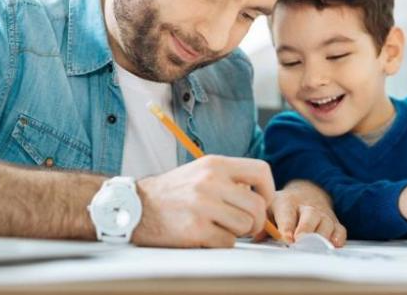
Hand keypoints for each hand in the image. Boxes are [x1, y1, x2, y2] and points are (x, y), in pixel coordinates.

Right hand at [131, 155, 273, 247]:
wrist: (137, 206)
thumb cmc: (174, 191)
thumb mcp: (201, 171)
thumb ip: (230, 179)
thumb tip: (261, 197)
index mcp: (215, 164)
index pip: (261, 171)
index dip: (269, 189)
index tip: (263, 201)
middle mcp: (211, 181)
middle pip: (257, 205)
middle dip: (256, 221)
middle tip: (246, 226)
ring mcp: (203, 205)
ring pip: (245, 225)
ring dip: (237, 232)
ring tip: (219, 226)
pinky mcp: (195, 229)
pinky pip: (227, 242)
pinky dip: (221, 243)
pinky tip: (206, 235)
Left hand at [257, 180, 345, 246]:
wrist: (306, 193)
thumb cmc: (284, 206)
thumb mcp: (270, 209)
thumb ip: (263, 224)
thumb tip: (255, 238)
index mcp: (287, 202)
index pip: (287, 213)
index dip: (286, 226)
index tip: (286, 238)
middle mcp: (307, 206)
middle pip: (310, 215)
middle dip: (306, 229)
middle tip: (300, 242)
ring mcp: (322, 214)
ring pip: (326, 223)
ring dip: (321, 236)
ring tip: (315, 248)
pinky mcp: (334, 222)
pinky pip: (339, 230)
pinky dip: (337, 238)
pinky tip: (333, 245)